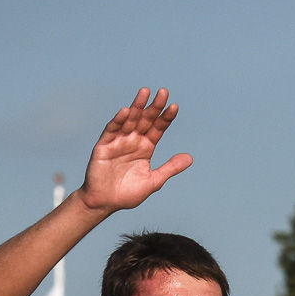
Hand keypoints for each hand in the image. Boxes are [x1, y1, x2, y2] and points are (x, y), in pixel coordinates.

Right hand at [76, 88, 192, 214]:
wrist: (105, 203)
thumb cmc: (128, 194)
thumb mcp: (153, 181)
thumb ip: (169, 168)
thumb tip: (190, 157)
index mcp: (146, 148)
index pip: (158, 128)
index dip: (166, 118)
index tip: (174, 107)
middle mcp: (133, 141)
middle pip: (145, 120)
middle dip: (154, 107)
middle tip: (163, 92)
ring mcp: (118, 142)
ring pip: (129, 120)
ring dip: (137, 106)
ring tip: (145, 92)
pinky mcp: (104, 146)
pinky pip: (112, 131)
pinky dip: (118, 121)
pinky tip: (125, 111)